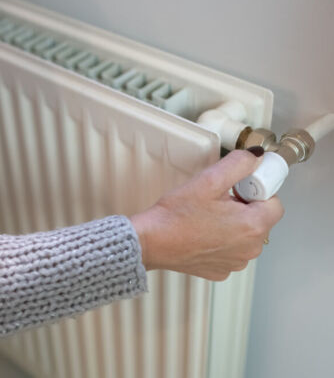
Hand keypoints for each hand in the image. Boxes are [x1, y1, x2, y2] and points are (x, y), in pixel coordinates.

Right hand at [130, 149, 283, 280]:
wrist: (151, 242)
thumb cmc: (174, 216)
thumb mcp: (207, 180)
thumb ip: (238, 164)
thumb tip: (256, 157)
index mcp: (252, 226)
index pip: (275, 202)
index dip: (256, 190)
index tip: (237, 188)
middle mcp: (249, 249)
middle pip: (260, 219)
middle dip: (244, 207)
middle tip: (216, 200)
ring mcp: (235, 263)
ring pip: (246, 235)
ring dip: (233, 224)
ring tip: (206, 216)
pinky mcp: (221, 270)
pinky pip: (231, 251)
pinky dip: (221, 241)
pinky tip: (201, 232)